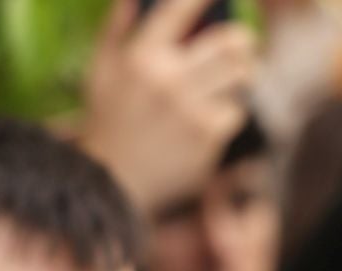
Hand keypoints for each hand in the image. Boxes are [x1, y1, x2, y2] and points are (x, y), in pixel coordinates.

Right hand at [78, 0, 256, 215]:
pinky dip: (226, 114)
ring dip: (239, 76)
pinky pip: (235, 111)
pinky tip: (207, 121)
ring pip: (241, 75)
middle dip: (242, 42)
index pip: (183, 7)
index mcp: (141, 57)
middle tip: (240, 47)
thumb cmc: (107, 121)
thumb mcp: (100, 73)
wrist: (108, 183)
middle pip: (233, 41)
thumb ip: (116, 29)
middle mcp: (167, 79)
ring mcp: (190, 109)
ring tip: (228, 83)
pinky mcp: (207, 137)